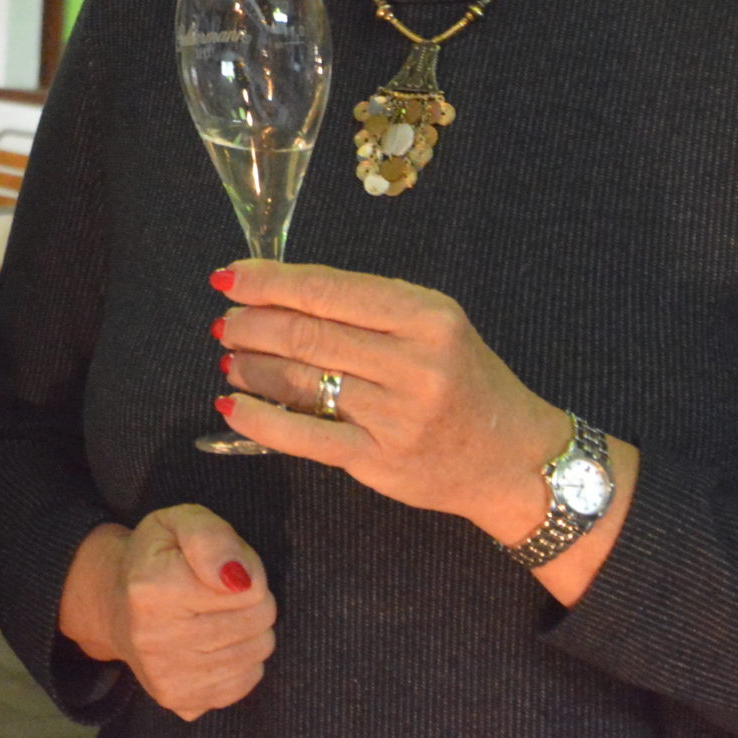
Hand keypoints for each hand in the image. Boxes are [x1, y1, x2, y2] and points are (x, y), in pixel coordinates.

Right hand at [57, 506, 275, 720]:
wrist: (113, 602)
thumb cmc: (156, 557)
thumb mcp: (179, 522)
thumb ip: (212, 537)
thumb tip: (241, 579)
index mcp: (153, 588)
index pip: (251, 589)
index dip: (247, 571)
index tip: (222, 570)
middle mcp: (155, 639)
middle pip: (257, 623)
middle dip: (251, 602)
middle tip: (219, 593)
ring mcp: (167, 677)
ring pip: (256, 654)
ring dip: (247, 632)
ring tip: (215, 616)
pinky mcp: (180, 702)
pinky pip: (244, 682)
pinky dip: (239, 662)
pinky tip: (213, 645)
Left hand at [211, 261, 635, 601]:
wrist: (513, 458)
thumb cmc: (465, 381)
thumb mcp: (434, 326)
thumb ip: (367, 308)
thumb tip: (278, 294)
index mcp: (425, 315)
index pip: (328, 290)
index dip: (268, 282)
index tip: (229, 277)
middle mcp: (413, 362)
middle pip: (307, 334)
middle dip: (251, 324)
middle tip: (225, 323)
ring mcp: (395, 415)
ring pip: (299, 382)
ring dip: (251, 367)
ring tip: (229, 359)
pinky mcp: (378, 460)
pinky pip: (303, 437)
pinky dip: (258, 419)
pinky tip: (231, 406)